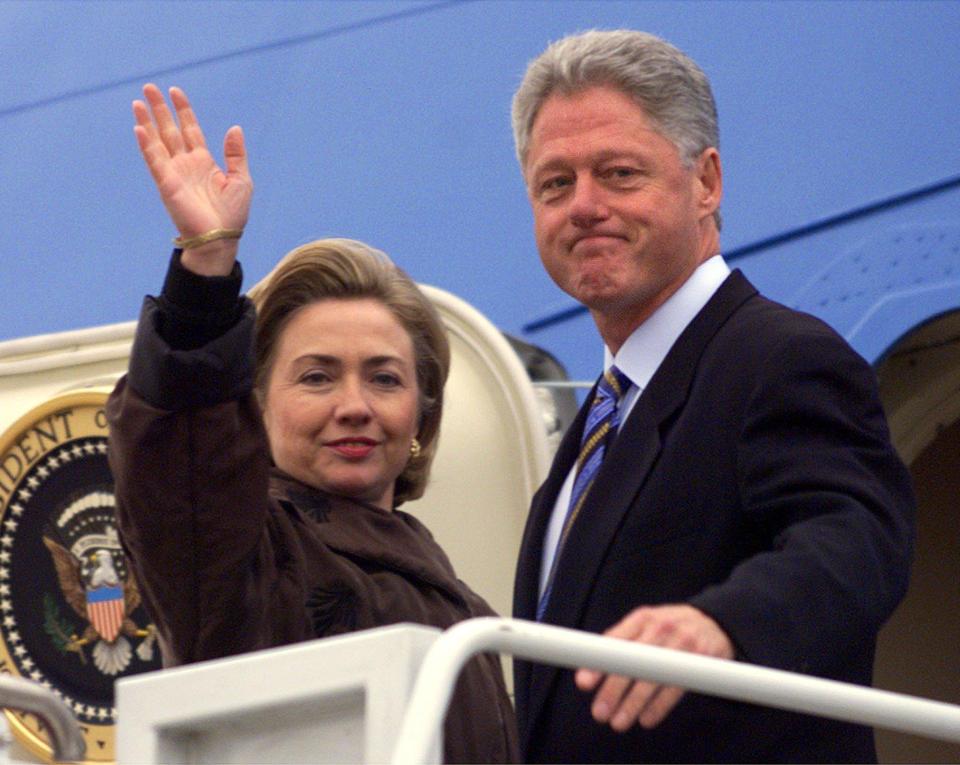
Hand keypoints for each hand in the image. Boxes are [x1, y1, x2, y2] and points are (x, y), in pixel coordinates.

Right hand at [133, 83, 252, 274]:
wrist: (220, 238)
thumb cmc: (232, 214)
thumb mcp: (241, 179)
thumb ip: (235, 154)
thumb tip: (234, 128)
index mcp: (204, 162)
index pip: (190, 130)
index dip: (183, 111)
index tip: (175, 91)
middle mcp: (186, 164)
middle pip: (170, 130)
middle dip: (160, 109)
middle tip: (149, 87)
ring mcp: (174, 173)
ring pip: (158, 141)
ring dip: (147, 121)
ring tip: (139, 101)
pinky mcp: (166, 184)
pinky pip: (154, 160)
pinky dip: (147, 144)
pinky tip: (139, 128)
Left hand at [575, 604, 733, 731]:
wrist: (714, 622)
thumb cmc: (669, 627)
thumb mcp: (646, 624)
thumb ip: (621, 641)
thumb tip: (590, 666)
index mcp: (642, 618)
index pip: (614, 642)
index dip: (598, 663)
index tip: (583, 683)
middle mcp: (661, 629)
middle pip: (632, 663)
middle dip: (613, 690)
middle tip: (599, 712)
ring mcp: (682, 645)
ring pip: (653, 679)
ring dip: (633, 704)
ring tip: (618, 722)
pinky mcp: (699, 662)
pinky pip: (676, 688)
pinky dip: (659, 706)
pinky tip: (645, 719)